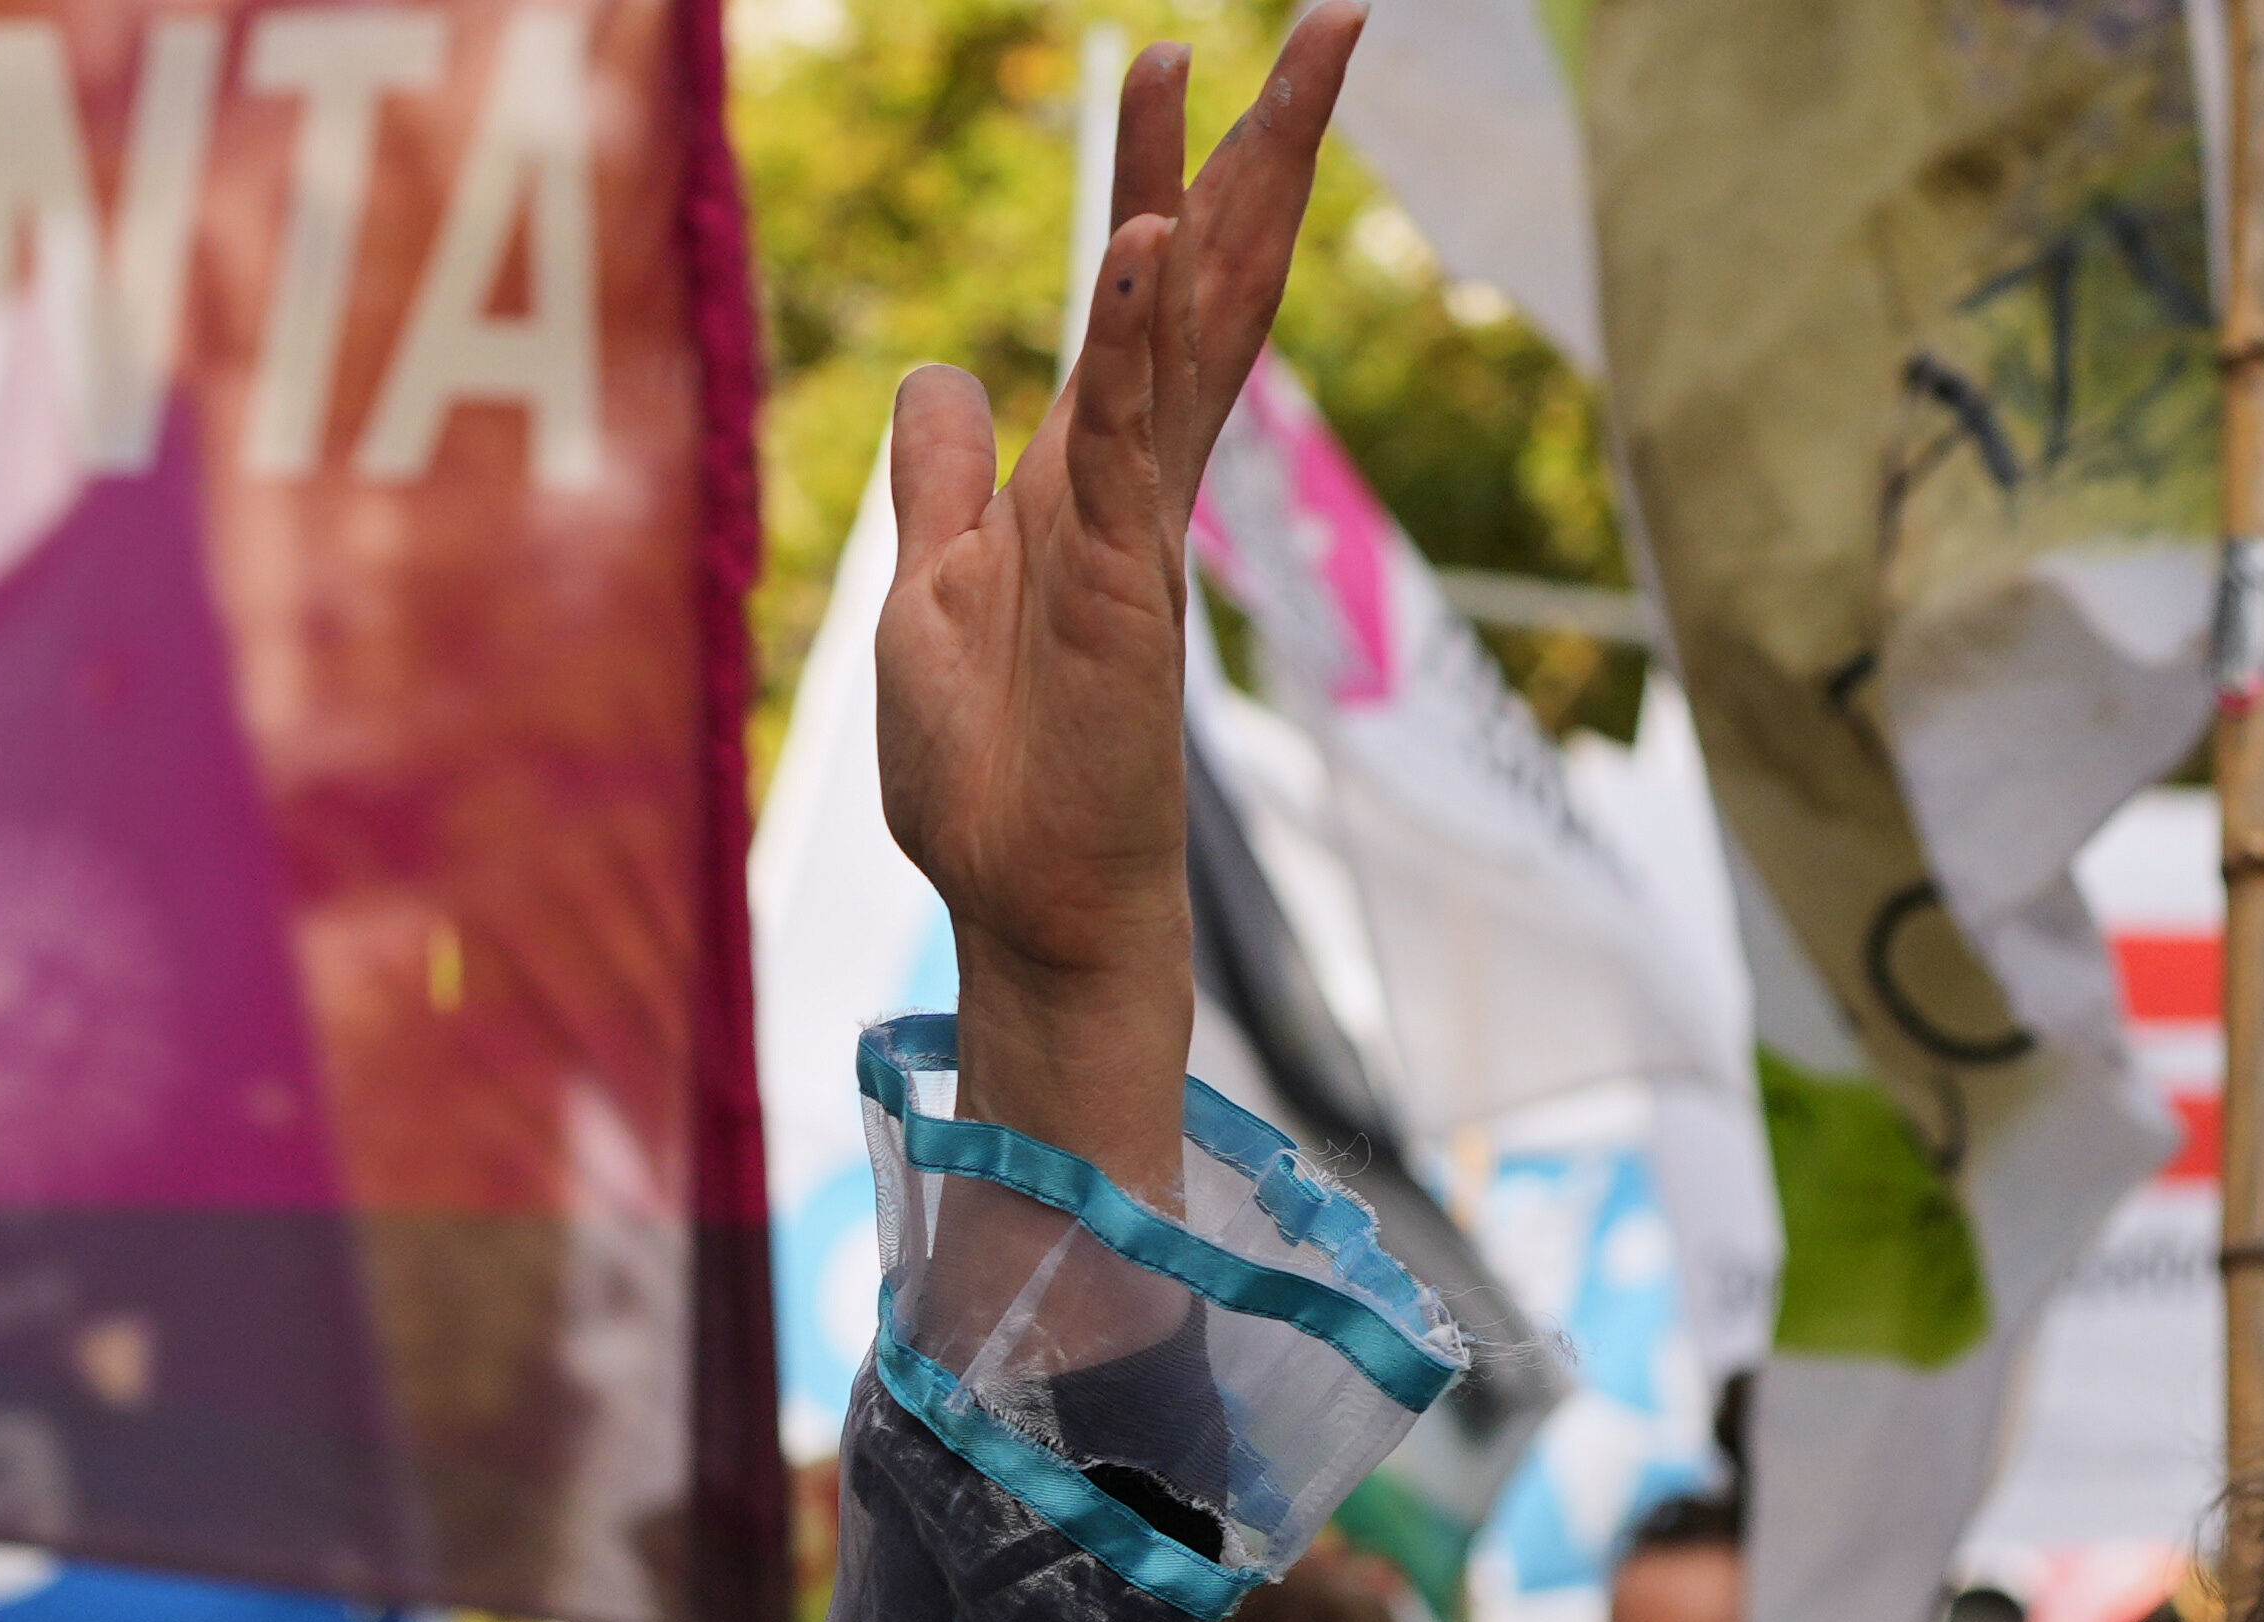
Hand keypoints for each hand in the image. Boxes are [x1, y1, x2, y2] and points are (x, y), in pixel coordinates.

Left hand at [869, 12, 1357, 1167]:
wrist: (1024, 892)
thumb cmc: (988, 765)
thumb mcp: (927, 588)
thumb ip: (940, 480)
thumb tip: (940, 375)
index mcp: (1085, 469)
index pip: (1142, 294)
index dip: (1160, 175)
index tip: (1170, 58)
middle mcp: (1133, 476)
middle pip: (1214, 281)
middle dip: (1263, 149)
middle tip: (1336, 18)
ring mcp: (1138, 522)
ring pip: (1194, 331)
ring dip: (1221, 200)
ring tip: (1275, 75)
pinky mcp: (1120, 579)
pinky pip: (1128, 437)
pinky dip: (1132, 342)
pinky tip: (1145, 246)